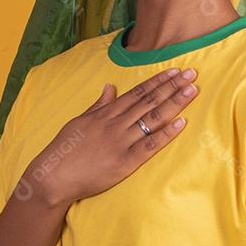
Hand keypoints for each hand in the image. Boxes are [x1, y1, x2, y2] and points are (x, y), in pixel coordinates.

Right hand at [22, 67, 198, 205]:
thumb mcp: (80, 120)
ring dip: (174, 103)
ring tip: (192, 90)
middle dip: (172, 86)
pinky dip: (166, 133)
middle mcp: (116, 123)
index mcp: (106, 113)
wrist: (54, 175)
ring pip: (153, 118)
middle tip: (192, 74)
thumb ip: (98, 104)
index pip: (138, 92)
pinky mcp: (125, 161)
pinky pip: (150, 145)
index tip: (174, 71)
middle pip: (150, 101)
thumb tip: (108, 86)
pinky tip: (182, 123)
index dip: (158, 81)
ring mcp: (121, 141)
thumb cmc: (65, 149)